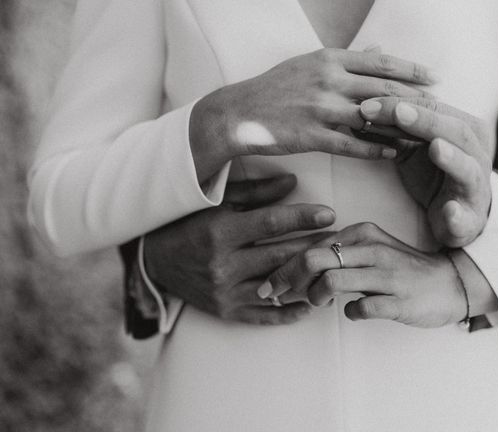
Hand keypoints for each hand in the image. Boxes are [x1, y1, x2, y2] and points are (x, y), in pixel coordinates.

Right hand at [143, 174, 334, 324]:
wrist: (154, 261)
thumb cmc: (189, 222)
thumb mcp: (217, 202)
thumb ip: (256, 192)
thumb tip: (293, 181)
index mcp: (220, 231)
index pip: (271, 223)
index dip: (304, 218)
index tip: (330, 214)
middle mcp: (223, 264)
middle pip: (281, 256)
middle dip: (315, 247)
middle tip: (343, 241)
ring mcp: (225, 292)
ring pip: (278, 288)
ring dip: (310, 280)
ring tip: (336, 270)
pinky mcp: (225, 311)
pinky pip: (264, 316)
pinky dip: (291, 312)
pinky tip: (313, 305)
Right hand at [190, 48, 432, 182]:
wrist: (239, 112)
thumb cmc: (275, 87)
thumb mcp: (309, 63)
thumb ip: (345, 59)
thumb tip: (377, 49)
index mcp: (329, 59)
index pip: (380, 62)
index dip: (411, 70)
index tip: (434, 77)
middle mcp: (329, 80)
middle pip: (384, 89)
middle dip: (417, 99)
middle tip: (440, 107)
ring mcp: (321, 109)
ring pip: (373, 117)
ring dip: (401, 126)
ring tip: (424, 134)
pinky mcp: (313, 136)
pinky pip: (352, 144)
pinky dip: (376, 148)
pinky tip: (393, 152)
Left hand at [259, 222, 467, 327]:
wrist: (449, 283)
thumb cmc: (401, 269)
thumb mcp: (370, 251)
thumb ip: (337, 255)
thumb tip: (297, 269)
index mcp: (362, 233)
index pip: (311, 245)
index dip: (284, 265)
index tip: (270, 284)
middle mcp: (372, 249)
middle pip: (313, 259)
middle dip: (286, 279)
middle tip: (276, 295)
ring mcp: (386, 275)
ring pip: (331, 282)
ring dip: (314, 297)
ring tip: (317, 303)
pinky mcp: (398, 301)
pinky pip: (360, 309)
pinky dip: (349, 313)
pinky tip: (352, 312)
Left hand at [359, 97, 492, 247]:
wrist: (460, 218)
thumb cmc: (436, 176)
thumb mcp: (413, 150)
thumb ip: (393, 133)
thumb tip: (360, 112)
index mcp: (463, 131)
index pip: (434, 109)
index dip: (401, 105)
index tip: (367, 105)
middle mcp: (475, 155)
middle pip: (454, 131)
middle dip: (425, 121)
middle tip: (399, 112)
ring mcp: (475, 188)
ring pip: (468, 170)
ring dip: (453, 158)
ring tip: (436, 148)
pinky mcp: (468, 220)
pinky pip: (464, 218)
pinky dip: (458, 214)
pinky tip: (450, 211)